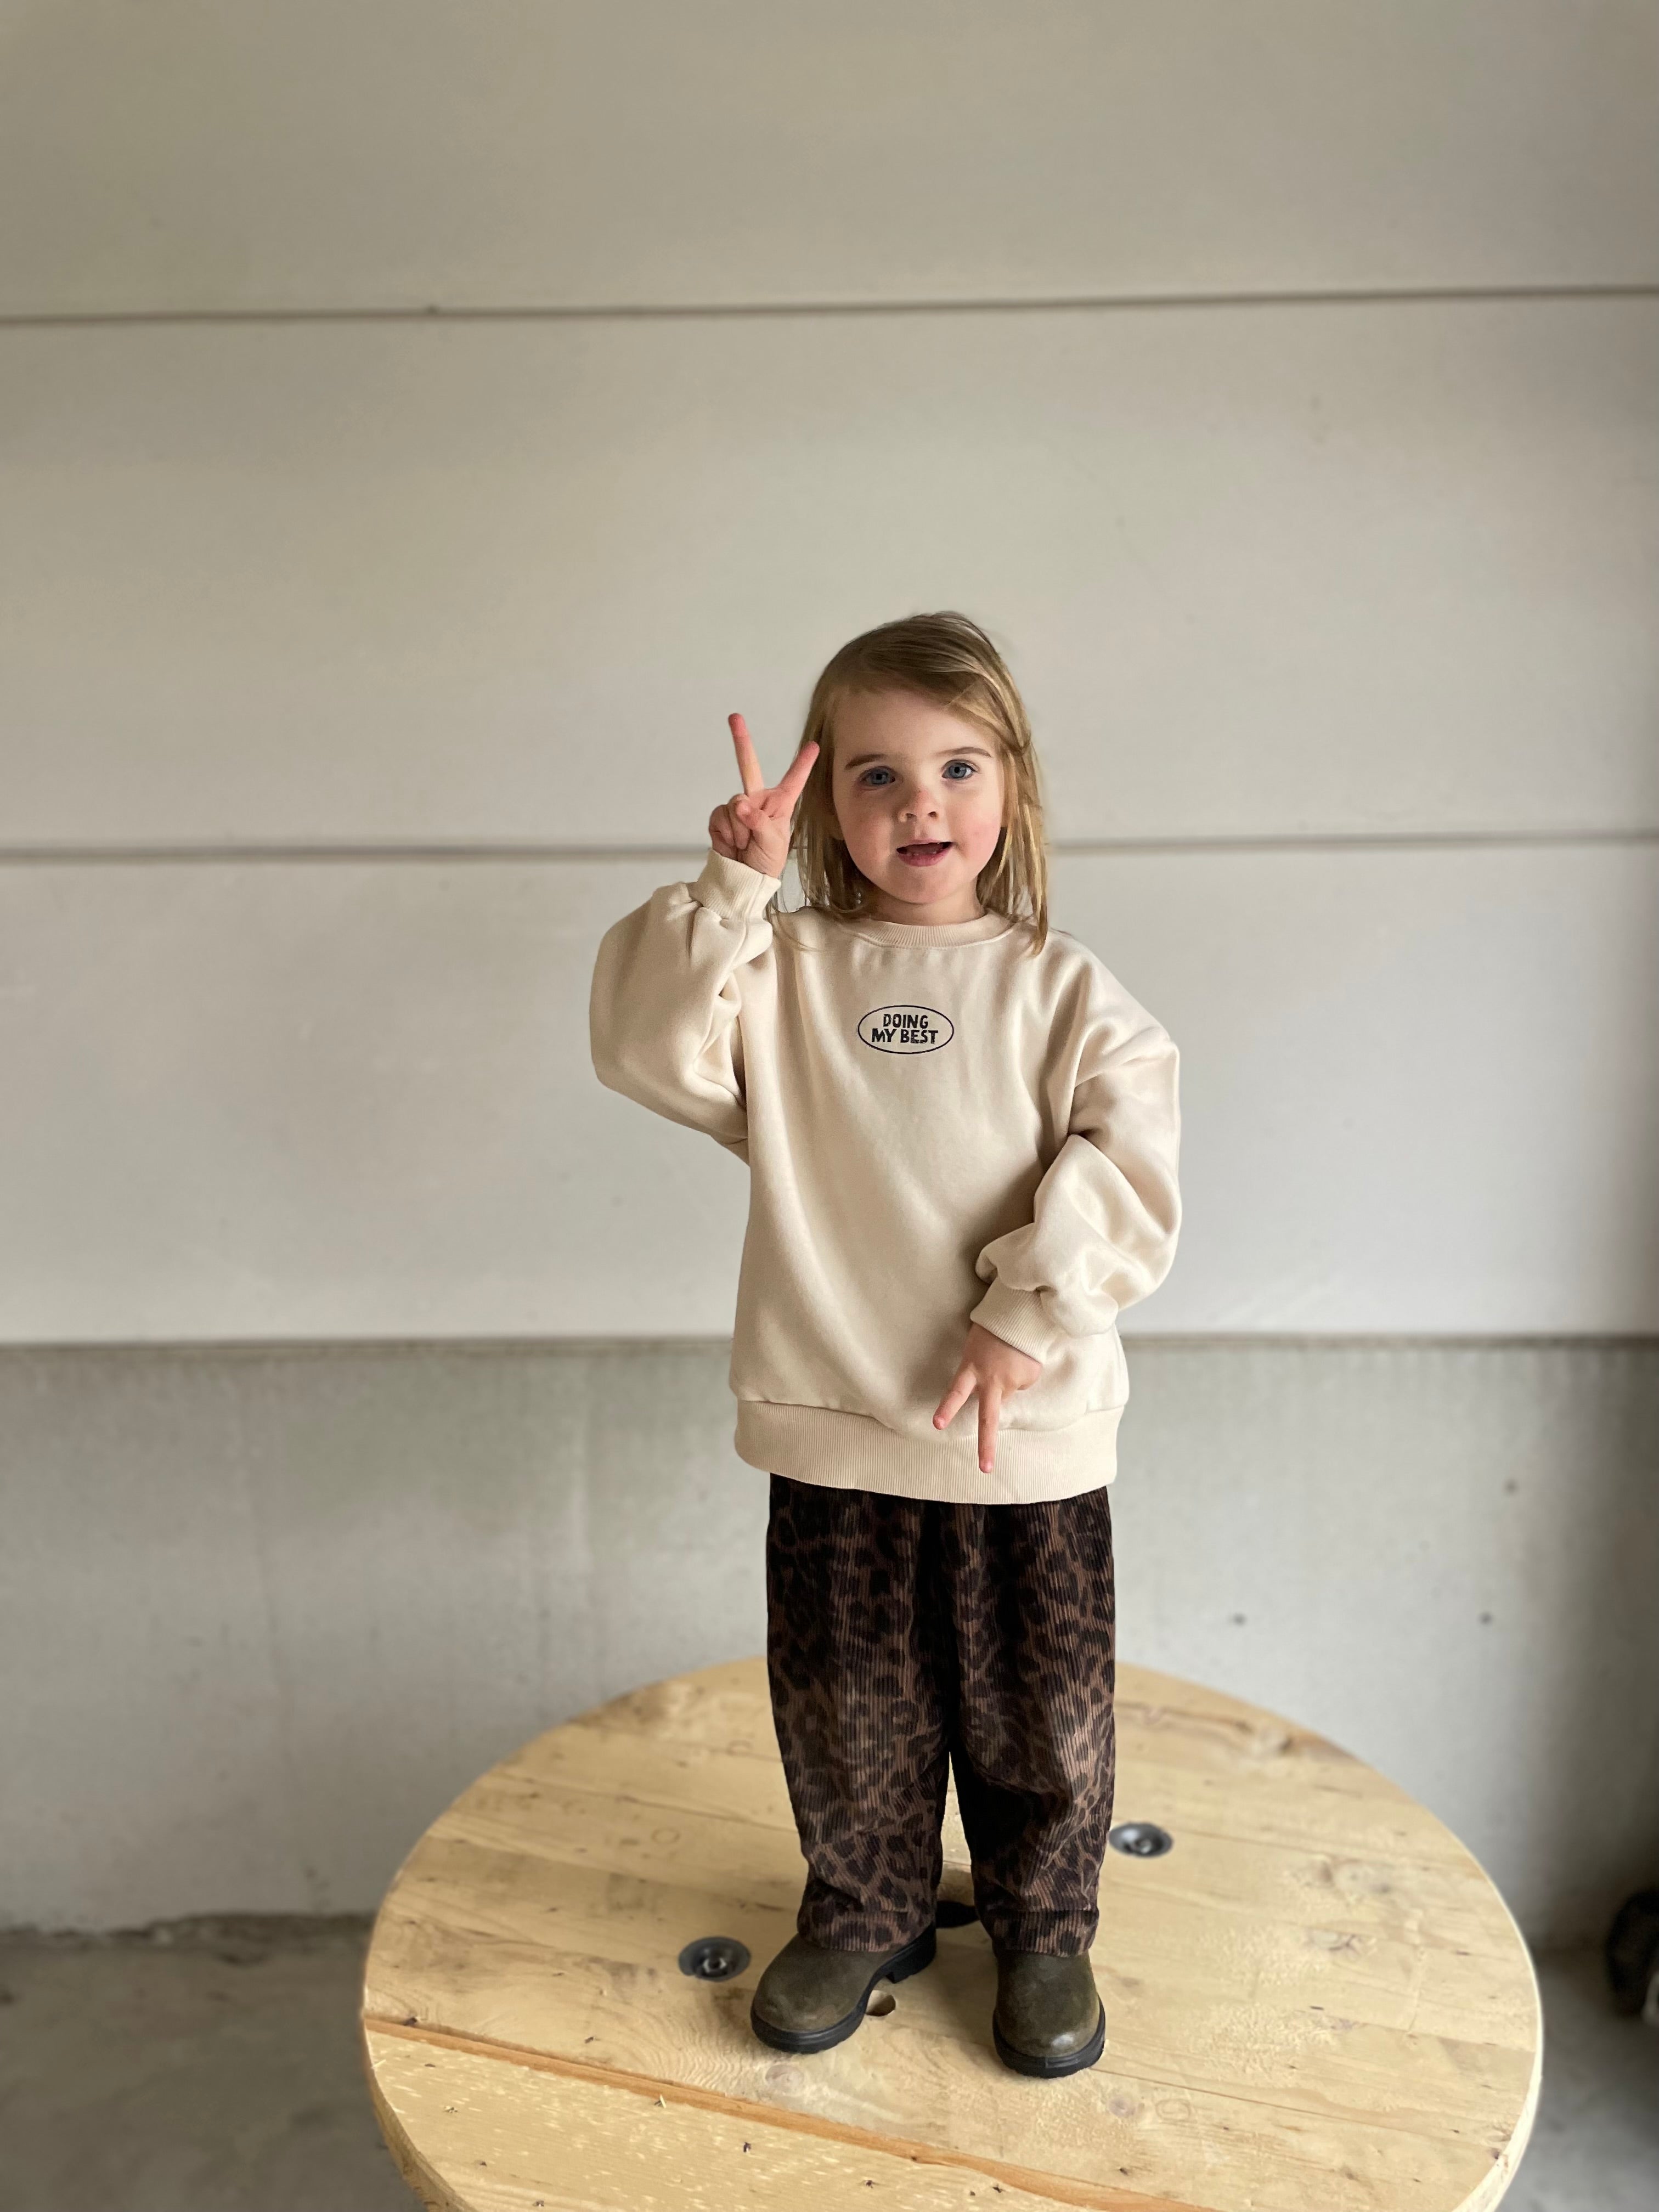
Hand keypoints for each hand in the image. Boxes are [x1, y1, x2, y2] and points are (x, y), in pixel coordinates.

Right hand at [708, 714, 819, 879]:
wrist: (741, 879)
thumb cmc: (765, 863)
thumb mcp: (773, 843)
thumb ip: (758, 821)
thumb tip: (740, 805)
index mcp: (780, 805)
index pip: (793, 781)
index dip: (802, 764)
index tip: (813, 746)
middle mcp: (759, 801)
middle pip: (749, 767)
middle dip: (741, 741)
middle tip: (734, 717)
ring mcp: (738, 808)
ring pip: (734, 803)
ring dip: (739, 829)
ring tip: (745, 845)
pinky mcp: (721, 818)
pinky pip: (719, 816)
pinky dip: (725, 833)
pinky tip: (732, 844)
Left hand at [933, 1322, 1043, 1474]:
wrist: (1021, 1313)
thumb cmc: (991, 1330)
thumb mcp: (974, 1349)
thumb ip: (978, 1375)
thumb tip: (994, 1398)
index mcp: (972, 1368)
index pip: (957, 1390)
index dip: (947, 1407)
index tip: (937, 1424)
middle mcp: (992, 1379)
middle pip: (988, 1417)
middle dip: (986, 1445)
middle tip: (984, 1469)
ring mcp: (1012, 1380)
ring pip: (1008, 1394)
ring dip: (1007, 1381)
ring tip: (1006, 1356)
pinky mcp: (1030, 1377)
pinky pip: (1023, 1383)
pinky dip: (1021, 1374)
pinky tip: (1020, 1357)